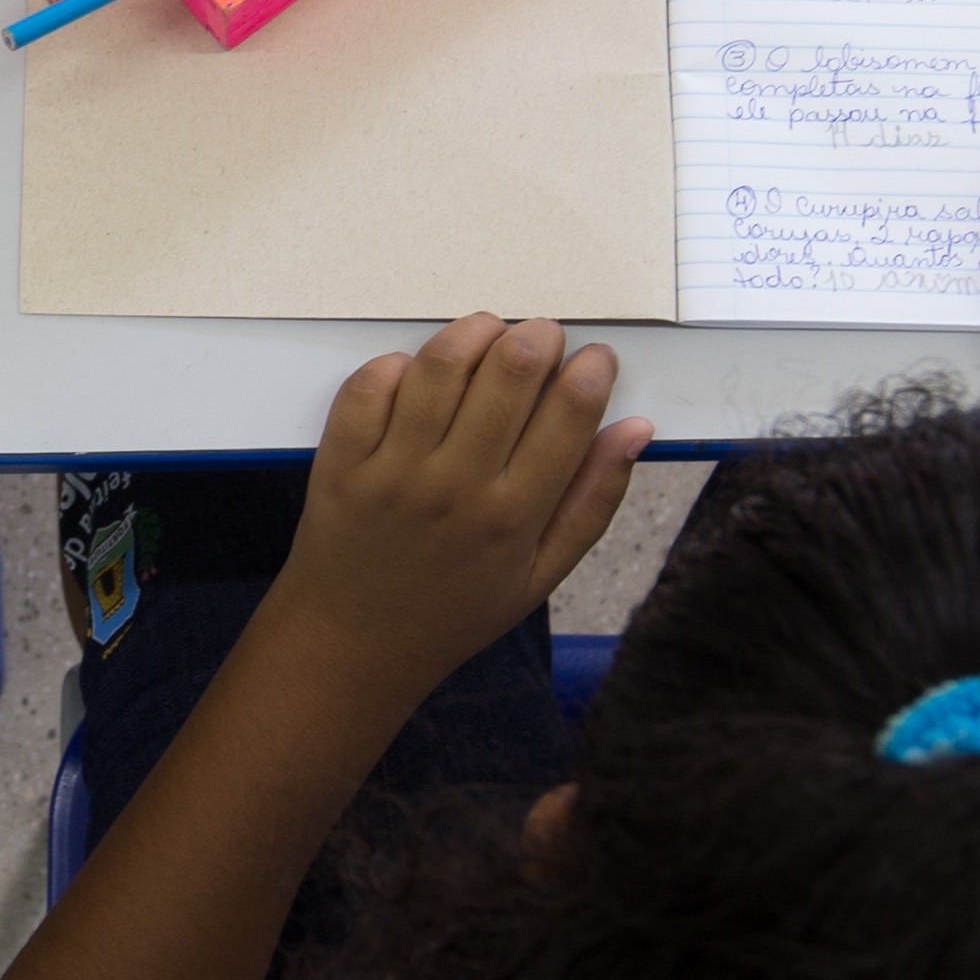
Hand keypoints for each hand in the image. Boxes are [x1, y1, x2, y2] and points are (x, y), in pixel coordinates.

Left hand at [263, 314, 650, 703]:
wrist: (354, 647)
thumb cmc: (456, 611)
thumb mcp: (541, 575)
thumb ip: (593, 501)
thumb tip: (637, 429)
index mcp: (515, 516)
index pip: (570, 413)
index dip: (592, 369)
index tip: (595, 359)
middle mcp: (456, 487)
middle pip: (510, 373)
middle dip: (538, 337)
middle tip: (543, 338)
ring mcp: (393, 471)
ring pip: (442, 365)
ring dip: (475, 332)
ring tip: (490, 335)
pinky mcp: (342, 462)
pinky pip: (370, 385)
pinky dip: (399, 362)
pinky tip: (419, 370)